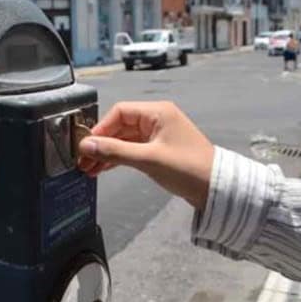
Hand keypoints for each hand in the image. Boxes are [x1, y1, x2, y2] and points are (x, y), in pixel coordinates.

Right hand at [77, 101, 213, 209]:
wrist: (218, 189)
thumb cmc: (188, 169)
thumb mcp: (148, 159)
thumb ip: (115, 151)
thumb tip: (86, 146)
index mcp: (157, 112)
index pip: (119, 112)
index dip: (101, 128)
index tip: (87, 145)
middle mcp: (156, 119)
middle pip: (120, 126)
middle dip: (101, 143)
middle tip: (83, 160)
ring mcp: (157, 134)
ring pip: (124, 139)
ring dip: (107, 153)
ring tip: (89, 168)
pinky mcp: (158, 149)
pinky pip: (132, 149)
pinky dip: (118, 158)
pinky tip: (103, 168)